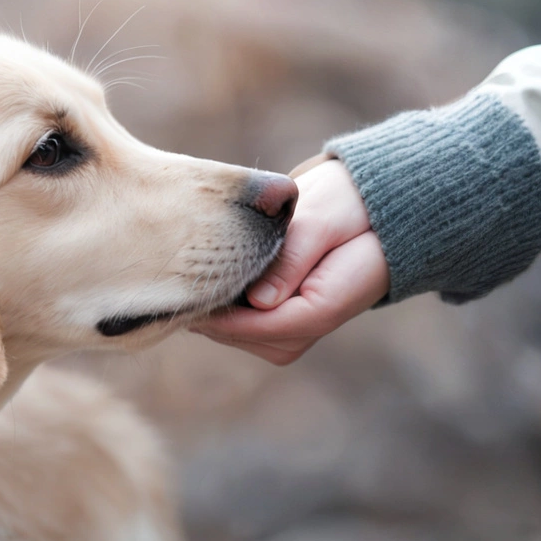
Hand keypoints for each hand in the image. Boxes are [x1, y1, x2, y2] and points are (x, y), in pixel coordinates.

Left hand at [193, 158, 389, 364]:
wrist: (369, 205)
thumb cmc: (347, 207)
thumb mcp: (322, 222)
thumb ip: (292, 261)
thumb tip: (259, 302)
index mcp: (324, 308)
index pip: (259, 326)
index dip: (219, 314)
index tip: (180, 291)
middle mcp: (309, 326)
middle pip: (242, 335)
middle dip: (209, 313)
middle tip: (171, 281)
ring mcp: (295, 325)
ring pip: (235, 333)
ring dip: (210, 309)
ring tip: (183, 275)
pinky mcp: (280, 313)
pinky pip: (239, 320)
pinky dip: (219, 303)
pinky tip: (197, 275)